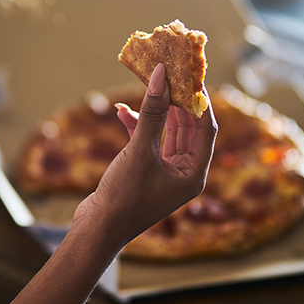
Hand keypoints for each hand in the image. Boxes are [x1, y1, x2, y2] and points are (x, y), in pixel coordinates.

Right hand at [74, 63, 216, 247]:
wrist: (97, 229)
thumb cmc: (123, 196)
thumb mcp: (139, 151)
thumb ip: (152, 113)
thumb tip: (161, 76)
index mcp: (194, 174)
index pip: (206, 128)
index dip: (200, 100)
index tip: (191, 75)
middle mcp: (184, 174)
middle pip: (187, 128)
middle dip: (177, 102)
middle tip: (170, 74)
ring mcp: (165, 173)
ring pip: (166, 134)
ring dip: (155, 112)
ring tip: (148, 86)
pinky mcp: (146, 172)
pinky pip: (148, 144)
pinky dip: (137, 128)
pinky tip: (122, 112)